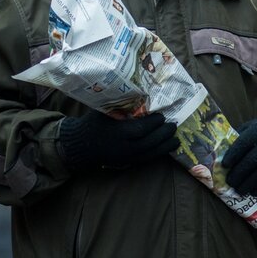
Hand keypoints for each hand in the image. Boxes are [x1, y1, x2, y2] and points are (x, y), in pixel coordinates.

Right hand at [58, 110, 178, 171]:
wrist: (80, 146)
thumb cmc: (93, 124)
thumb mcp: (104, 111)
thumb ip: (122, 105)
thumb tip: (141, 94)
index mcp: (117, 133)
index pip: (140, 129)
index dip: (154, 123)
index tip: (162, 116)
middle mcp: (123, 148)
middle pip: (148, 142)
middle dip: (163, 134)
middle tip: (174, 125)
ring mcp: (126, 158)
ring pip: (150, 154)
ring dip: (164, 146)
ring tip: (176, 138)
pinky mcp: (127, 163)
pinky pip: (146, 160)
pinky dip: (158, 154)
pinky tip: (167, 148)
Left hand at [222, 114, 256, 195]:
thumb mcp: (251, 127)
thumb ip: (238, 137)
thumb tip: (220, 154)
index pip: (243, 144)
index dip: (232, 155)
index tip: (224, 165)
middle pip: (251, 161)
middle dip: (238, 174)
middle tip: (229, 182)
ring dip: (248, 184)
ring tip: (238, 190)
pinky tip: (253, 191)